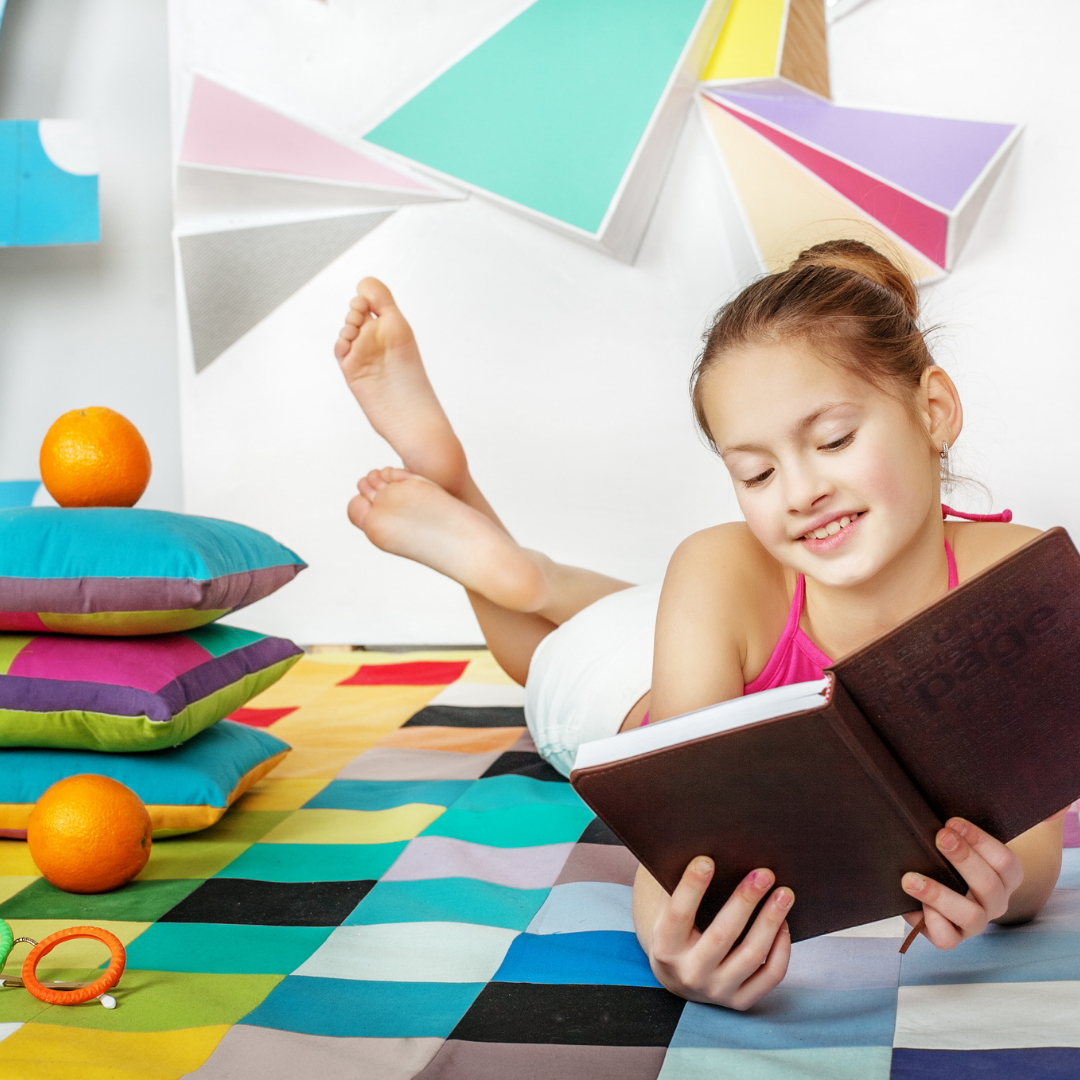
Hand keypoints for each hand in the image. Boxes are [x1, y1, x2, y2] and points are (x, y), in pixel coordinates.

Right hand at [647, 857, 792, 1009]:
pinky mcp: (740, 1002)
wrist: (680, 978)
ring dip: (770, 920)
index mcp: (665, 947)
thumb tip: (703, 848)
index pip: (679, 914)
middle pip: (722, 935)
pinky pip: (770, 976)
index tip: (708, 859)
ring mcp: (717, 990)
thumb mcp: (668, 913)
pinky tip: (784, 924)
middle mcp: (690, 973)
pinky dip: (781, 949)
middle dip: (745, 900)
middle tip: (764, 873)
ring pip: (751, 955)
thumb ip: (679, 888)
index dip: (692, 886)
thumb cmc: (677, 931)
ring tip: (784, 893)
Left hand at [901, 817, 1023, 949]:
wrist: (937, 885)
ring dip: (940, 895)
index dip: (980, 841)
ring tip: (911, 879)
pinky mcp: (950, 936)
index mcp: (1007, 878)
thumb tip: (1061, 803)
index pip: (1006, 862)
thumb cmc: (959, 853)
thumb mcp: (980, 834)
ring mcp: (974, 922)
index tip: (952, 822)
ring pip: (971, 916)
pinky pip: (948, 939)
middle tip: (939, 837)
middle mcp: (995, 902)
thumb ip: (1027, 818)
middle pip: (988, 886)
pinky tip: (912, 904)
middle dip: (964, 860)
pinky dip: (931, 923)